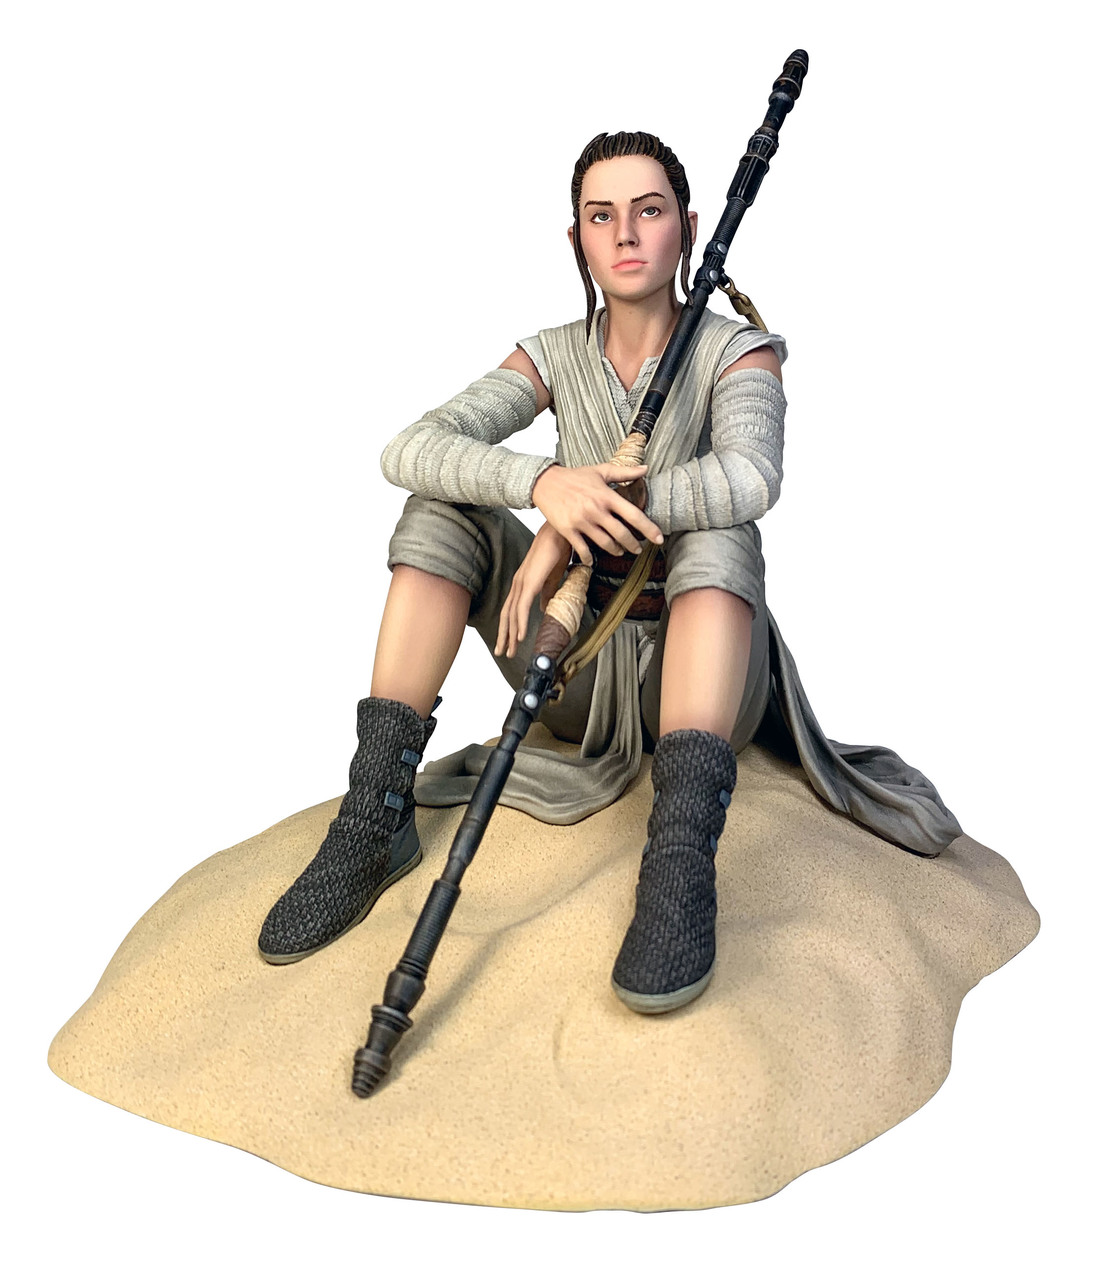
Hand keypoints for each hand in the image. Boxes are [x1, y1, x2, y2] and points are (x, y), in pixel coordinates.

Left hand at [495, 523, 572, 659]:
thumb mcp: (552, 578)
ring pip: (512, 614)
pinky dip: (521, 623)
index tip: (509, 642)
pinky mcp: (530, 582)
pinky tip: (520, 636)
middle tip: (502, 652)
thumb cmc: (558, 551)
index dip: (509, 627)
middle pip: (507, 615)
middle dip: (505, 635)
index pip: (512, 610)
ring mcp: (522, 583)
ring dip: (510, 634)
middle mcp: (518, 584)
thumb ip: (547, 595)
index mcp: (523, 583)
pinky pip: (522, 607)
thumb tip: (544, 609)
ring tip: (510, 650)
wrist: (561, 533)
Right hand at [530, 463, 662, 565]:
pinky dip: (589, 558)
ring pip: (605, 543)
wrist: (545, 482)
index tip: (659, 539)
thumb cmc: (575, 476)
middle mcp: (596, 510)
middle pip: (621, 534)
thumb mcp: (600, 471)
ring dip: (616, 550)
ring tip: (619, 551)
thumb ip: (625, 472)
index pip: (634, 515)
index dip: (649, 529)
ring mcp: (581, 521)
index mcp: (607, 496)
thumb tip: (646, 469)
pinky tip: (592, 560)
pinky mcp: (568, 530)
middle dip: (633, 545)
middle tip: (638, 549)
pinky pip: (582, 549)